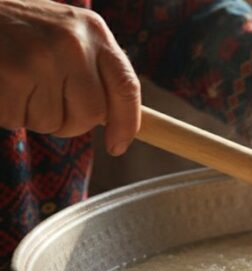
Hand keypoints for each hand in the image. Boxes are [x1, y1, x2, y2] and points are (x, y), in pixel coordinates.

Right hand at [0, 0, 140, 155]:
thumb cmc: (21, 30)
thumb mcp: (67, 36)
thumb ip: (94, 72)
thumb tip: (116, 126)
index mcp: (94, 32)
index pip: (126, 87)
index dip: (126, 123)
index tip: (117, 147)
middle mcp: (73, 42)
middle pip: (91, 115)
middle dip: (69, 122)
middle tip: (45, 101)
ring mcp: (42, 57)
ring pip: (51, 123)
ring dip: (31, 115)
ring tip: (18, 81)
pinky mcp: (12, 73)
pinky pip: (17, 120)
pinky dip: (7, 112)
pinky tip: (1, 84)